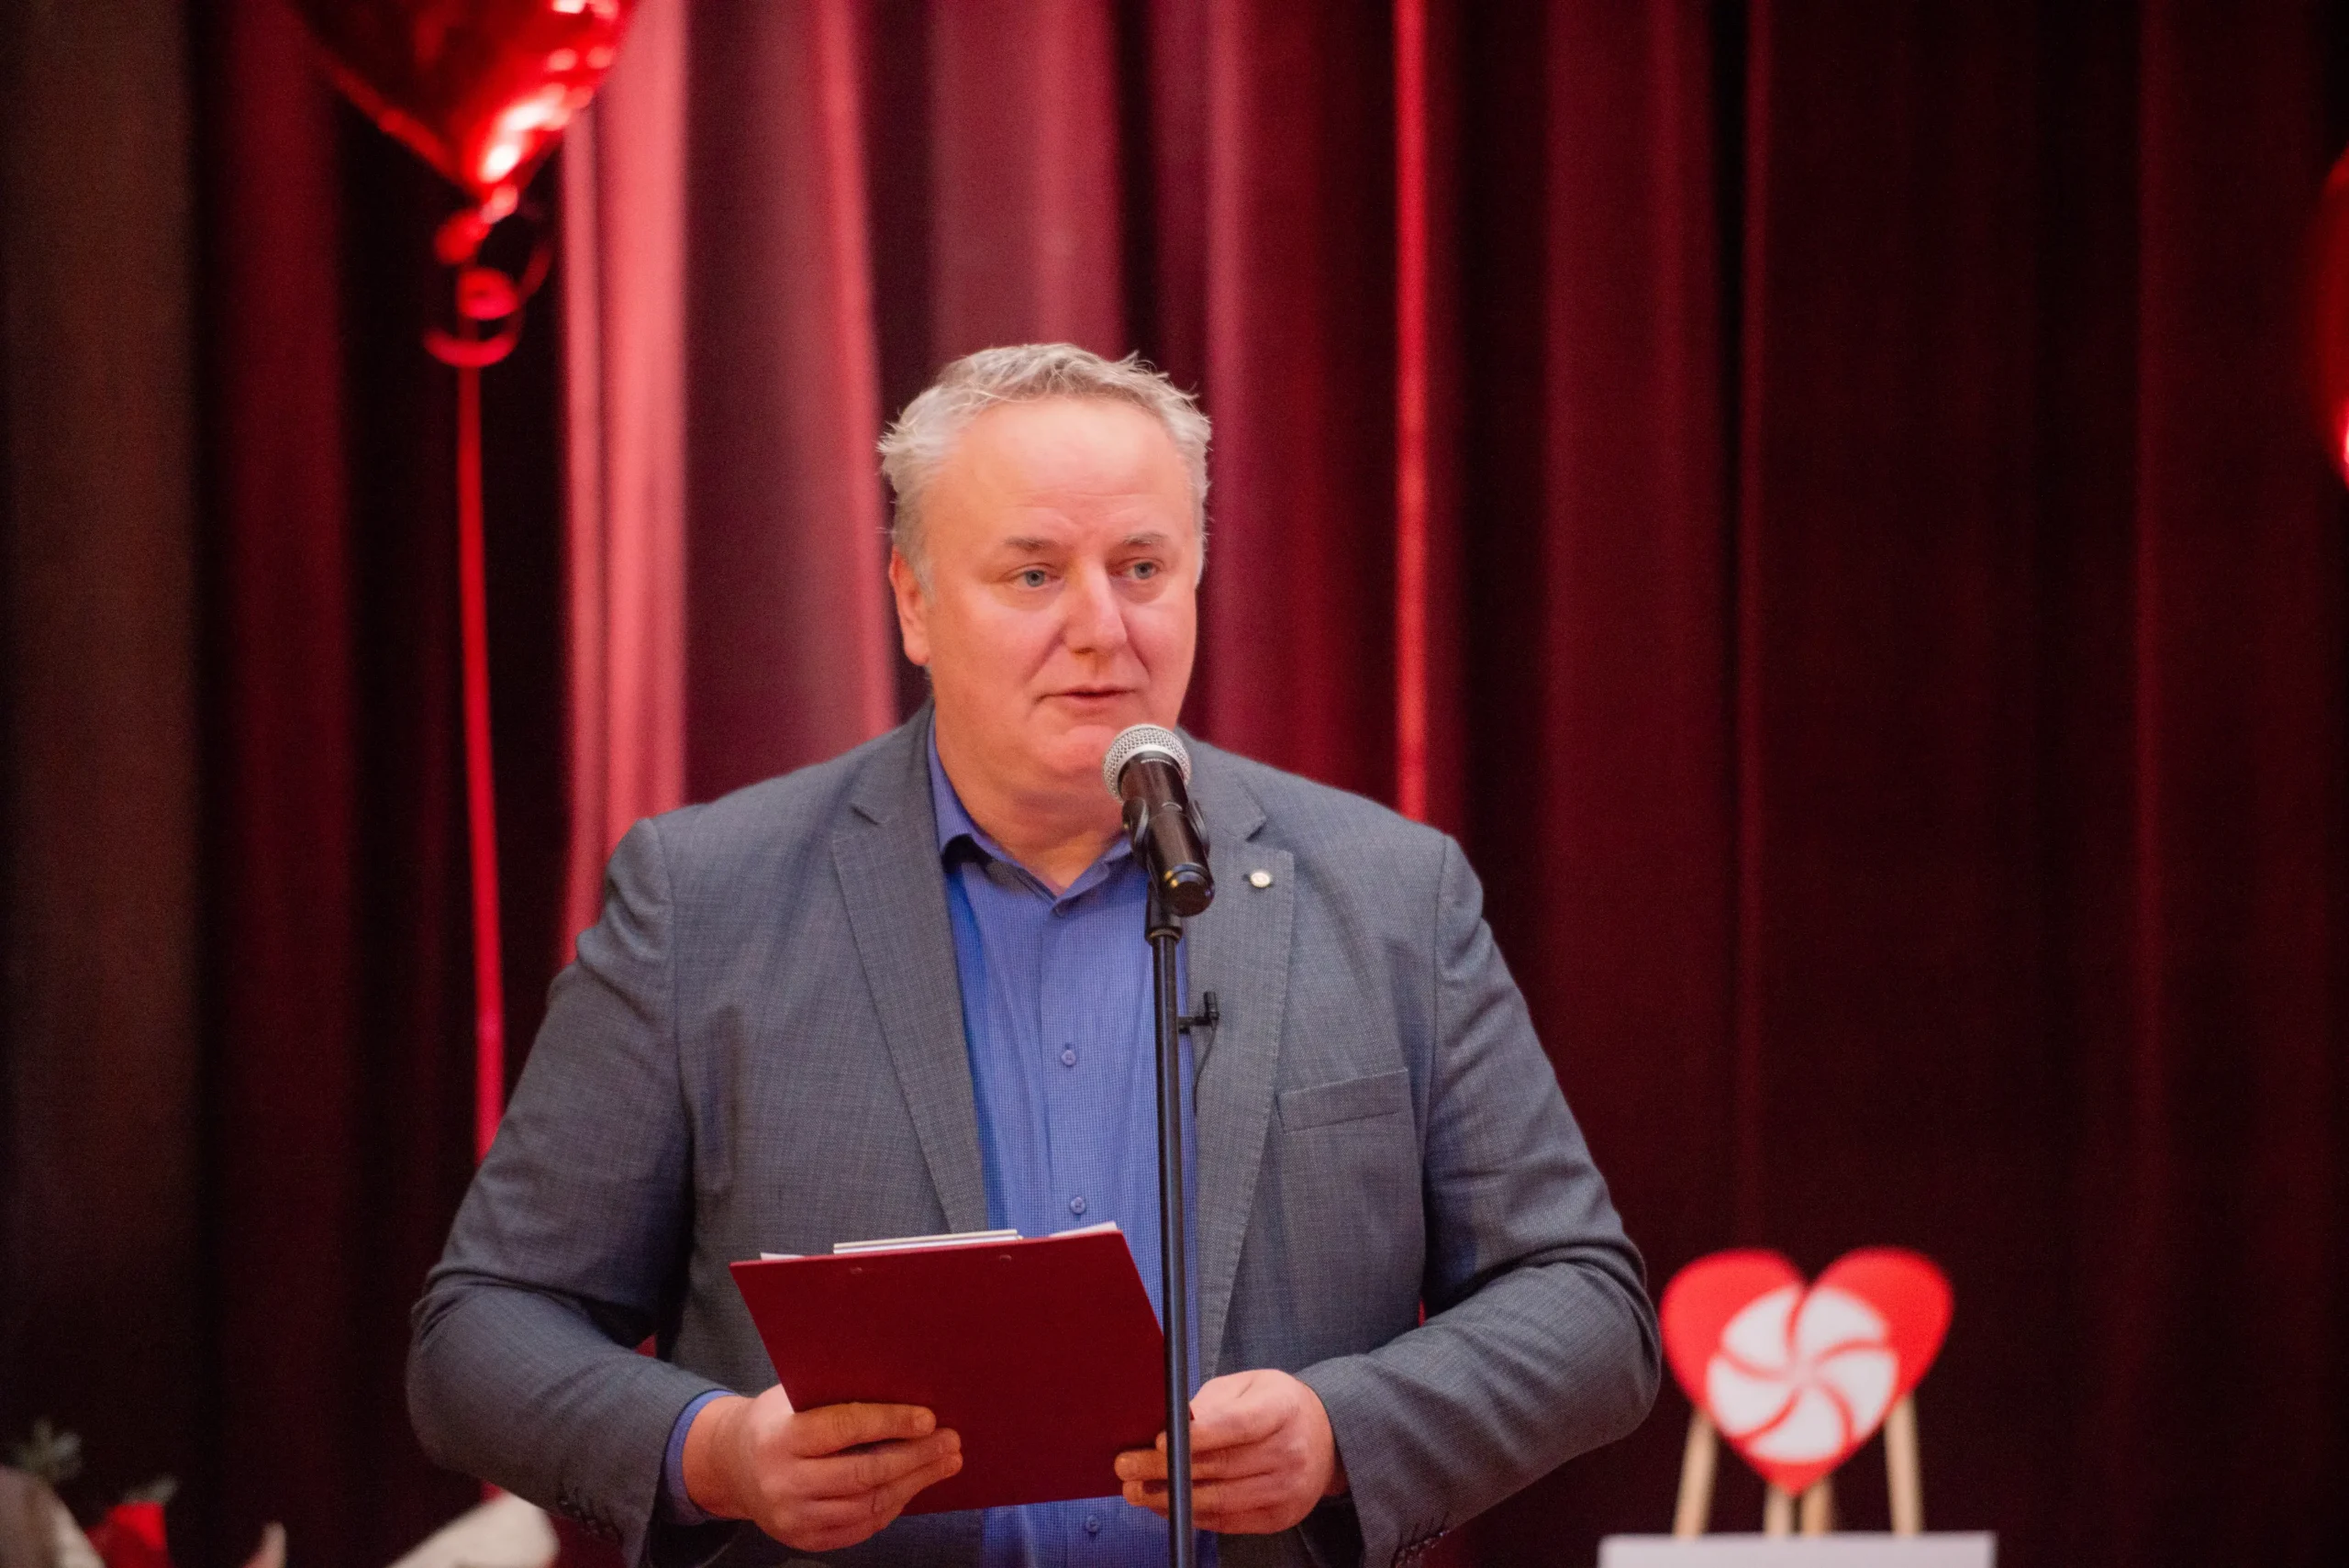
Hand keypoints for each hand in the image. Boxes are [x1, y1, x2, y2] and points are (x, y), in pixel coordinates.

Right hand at [680, 1388, 961, 1551]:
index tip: (929, 1418)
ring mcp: (792, 1518)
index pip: (844, 1428)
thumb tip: (905, 1384)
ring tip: (944, 1463)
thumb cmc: (776, 1418)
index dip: (891, 1422)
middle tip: (951, 1442)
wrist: (731, 1465)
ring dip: (913, 1484)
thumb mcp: (794, 1396)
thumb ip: (839, 1394)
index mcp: (781, 1437)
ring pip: (866, 1505)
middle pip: (862, 1473)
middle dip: (915, 1457)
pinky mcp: (803, 1540)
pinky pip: (859, 1528)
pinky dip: (891, 1507)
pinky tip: (913, 1486)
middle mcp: (784, 1482)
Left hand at [1114, 1369, 1346, 1533]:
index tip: (1157, 1440)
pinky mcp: (1280, 1518)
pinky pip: (1228, 1521)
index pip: (1237, 1425)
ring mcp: (1288, 1490)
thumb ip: (1213, 1404)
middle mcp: (1291, 1452)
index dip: (1196, 1435)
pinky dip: (1192, 1514)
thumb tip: (1174, 1424)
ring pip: (1220, 1499)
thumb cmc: (1275, 1406)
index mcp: (1283, 1409)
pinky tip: (1163, 1504)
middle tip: (1126, 1466)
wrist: (1325, 1439)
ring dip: (1171, 1498)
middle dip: (1166, 1468)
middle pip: (1221, 1466)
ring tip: (1135, 1490)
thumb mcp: (1249, 1386)